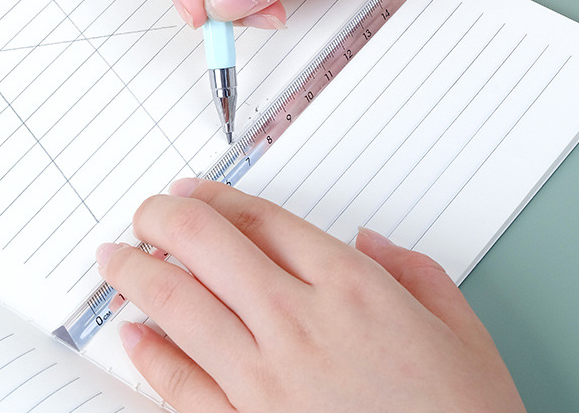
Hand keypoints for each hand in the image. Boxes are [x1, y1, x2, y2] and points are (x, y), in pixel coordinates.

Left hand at [96, 179, 525, 412]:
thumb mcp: (462, 331)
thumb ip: (415, 272)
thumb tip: (371, 243)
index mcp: (350, 288)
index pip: (261, 220)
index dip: (215, 196)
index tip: (190, 191)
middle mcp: (299, 324)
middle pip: (207, 246)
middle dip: (162, 219)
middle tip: (144, 214)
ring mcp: (266, 382)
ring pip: (180, 307)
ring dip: (137, 275)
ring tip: (116, 259)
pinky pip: (181, 387)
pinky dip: (150, 355)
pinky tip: (133, 334)